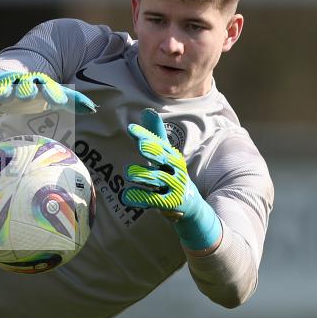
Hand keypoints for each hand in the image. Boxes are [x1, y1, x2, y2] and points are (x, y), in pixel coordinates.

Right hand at [0, 71, 96, 119]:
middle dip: (26, 89)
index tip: (58, 102)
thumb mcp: (48, 94)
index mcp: (38, 83)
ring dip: (2, 93)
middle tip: (27, 95)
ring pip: (3, 88)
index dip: (53, 93)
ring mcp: (3, 86)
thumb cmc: (29, 93)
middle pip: (24, 84)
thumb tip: (92, 108)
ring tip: (0, 99)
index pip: (48, 86)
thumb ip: (70, 100)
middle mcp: (21, 82)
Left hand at [120, 109, 220, 251]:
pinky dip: (138, 197)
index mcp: (172, 157)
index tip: (131, 129)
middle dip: (153, 151)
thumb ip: (155, 136)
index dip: (146, 136)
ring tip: (129, 172)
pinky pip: (152, 200)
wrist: (189, 206)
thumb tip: (147, 110)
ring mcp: (173, 187)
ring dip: (141, 175)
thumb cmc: (171, 175)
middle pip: (164, 158)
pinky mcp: (169, 204)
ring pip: (156, 179)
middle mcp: (175, 170)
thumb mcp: (165, 156)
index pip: (159, 143)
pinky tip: (126, 195)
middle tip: (141, 146)